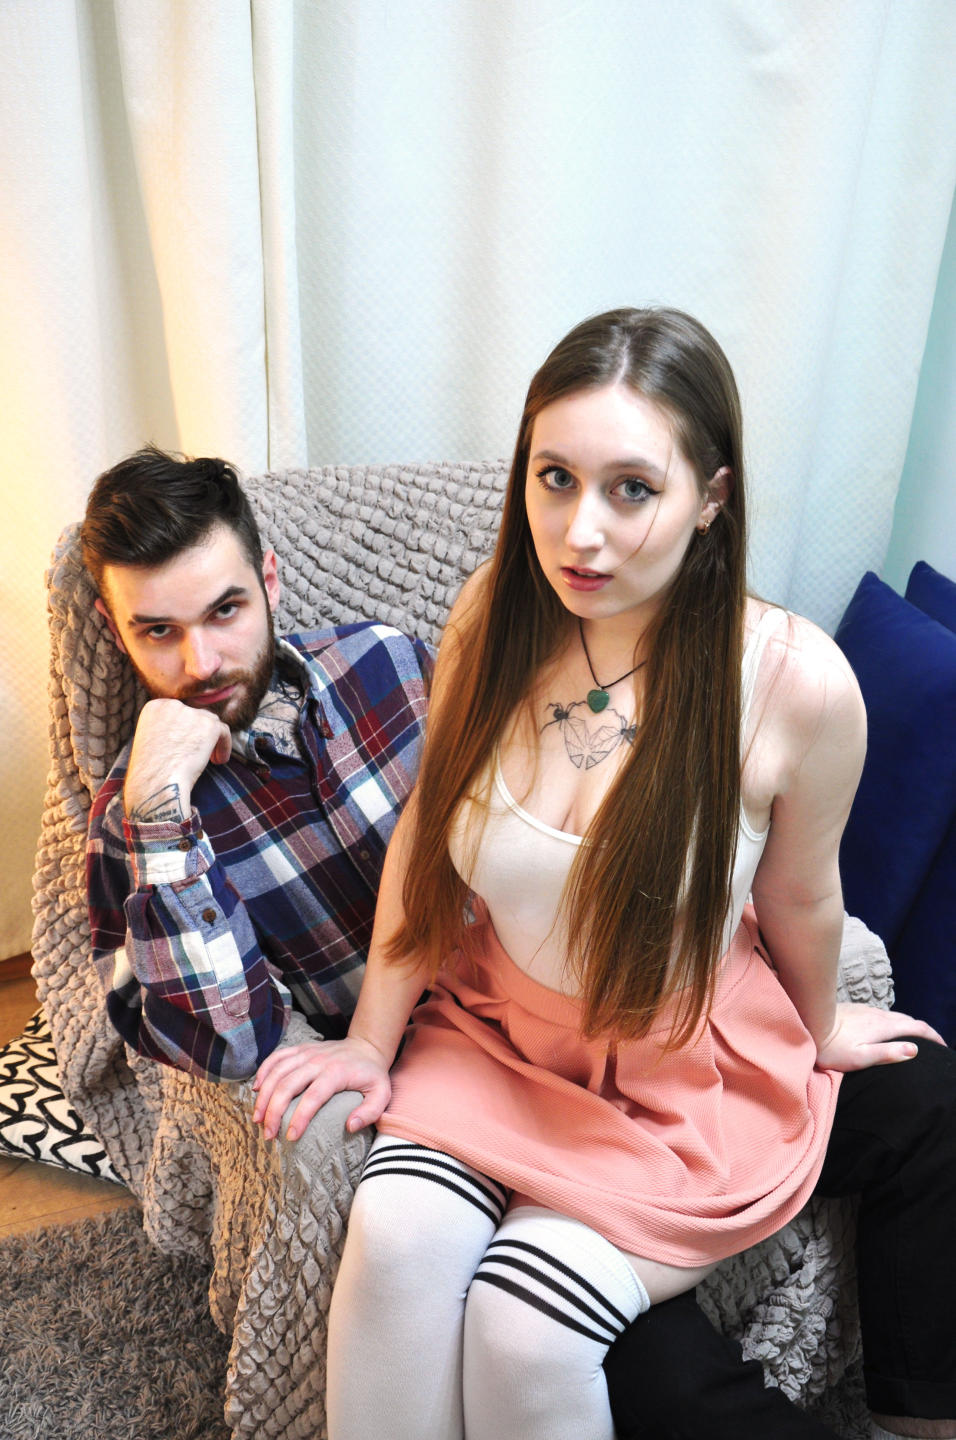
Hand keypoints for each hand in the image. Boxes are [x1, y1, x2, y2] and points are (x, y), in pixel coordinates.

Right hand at [124, 699, 231, 820]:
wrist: (157, 782)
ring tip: (210, 759)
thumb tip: (186, 732)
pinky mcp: (209, 725)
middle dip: (199, 734)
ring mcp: (191, 713)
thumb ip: (166, 730)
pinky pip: (224, 731)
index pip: (179, 712)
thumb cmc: (151, 771)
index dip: (186, 729)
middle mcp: (172, 705)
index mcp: (155, 707)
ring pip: (210, 722)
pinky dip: (224, 746)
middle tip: (198, 754)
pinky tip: (219, 761)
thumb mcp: (150, 742)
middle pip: (195, 715)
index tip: (186, 746)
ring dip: (212, 740)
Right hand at [252, 1036, 391, 1140]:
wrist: (367, 1046)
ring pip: (277, 1071)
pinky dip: (263, 1071)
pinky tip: (256, 1090)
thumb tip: (349, 1127)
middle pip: (288, 1085)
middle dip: (274, 1111)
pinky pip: (276, 1057)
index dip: (299, 1118)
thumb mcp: (382, 1094)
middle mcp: (317, 1061)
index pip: (313, 1097)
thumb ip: (370, 1112)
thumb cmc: (372, 1075)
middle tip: (268, 1134)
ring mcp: (306, 1053)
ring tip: (258, 1119)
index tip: (290, 1137)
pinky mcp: (300, 1049)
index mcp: (336, 1073)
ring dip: (264, 1096)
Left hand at [815, 1002, 945, 1071]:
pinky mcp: (856, 1009)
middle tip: (932, 1044)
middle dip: (923, 1031)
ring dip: (908, 1025)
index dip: (933, 1037)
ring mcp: (866, 1010)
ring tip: (914, 1038)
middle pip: (908, 1020)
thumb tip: (915, 1049)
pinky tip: (887, 1029)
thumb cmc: (832, 1047)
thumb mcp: (861, 1057)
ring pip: (894, 1015)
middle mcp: (877, 1014)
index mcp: (883, 1026)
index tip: (942, 1047)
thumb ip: (887, 1053)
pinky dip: (893, 1021)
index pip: (916, 1027)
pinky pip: (882, 1014)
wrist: (808, 1023)